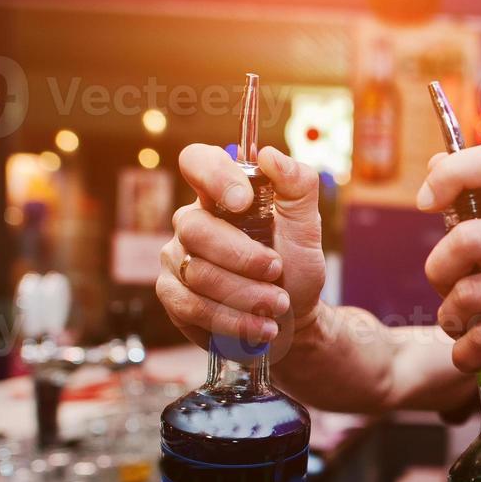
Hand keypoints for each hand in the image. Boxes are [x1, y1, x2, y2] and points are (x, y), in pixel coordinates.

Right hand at [156, 145, 325, 354]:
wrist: (292, 317)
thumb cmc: (295, 266)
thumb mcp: (307, 226)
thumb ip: (298, 186)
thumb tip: (270, 155)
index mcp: (220, 196)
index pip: (196, 161)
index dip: (213, 176)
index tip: (242, 201)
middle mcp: (191, 223)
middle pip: (196, 229)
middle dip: (244, 257)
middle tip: (277, 271)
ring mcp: (175, 258)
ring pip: (197, 273)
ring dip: (246, 294)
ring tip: (278, 304)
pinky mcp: (172, 296)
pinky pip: (191, 306)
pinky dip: (233, 320)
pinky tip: (260, 326)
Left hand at [418, 142, 480, 402]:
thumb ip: (473, 208)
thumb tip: (436, 162)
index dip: (452, 174)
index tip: (425, 203)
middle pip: (466, 239)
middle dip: (439, 274)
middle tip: (450, 291)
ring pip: (467, 295)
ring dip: (452, 320)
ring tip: (470, 324)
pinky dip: (466, 352)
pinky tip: (478, 351)